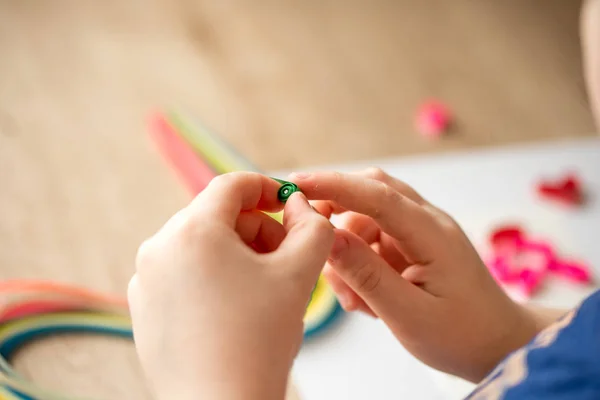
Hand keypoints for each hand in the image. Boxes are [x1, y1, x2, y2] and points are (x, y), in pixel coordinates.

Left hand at [128, 172, 333, 399]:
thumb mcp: (300, 274)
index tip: (288, 204)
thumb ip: (312, 226)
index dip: (267, 187)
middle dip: (256, 229)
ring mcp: (146, 279)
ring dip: (236, 254)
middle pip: (217, 216)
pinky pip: (182, 273)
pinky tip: (234, 309)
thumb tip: (300, 205)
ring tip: (261, 289)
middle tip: (284, 259)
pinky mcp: (143, 307)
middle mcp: (159, 248)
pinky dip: (212, 277)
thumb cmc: (258, 342)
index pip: (232, 185)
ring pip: (200, 245)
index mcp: (192, 231)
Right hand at [290, 168, 539, 381]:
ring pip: (366, 219)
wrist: (497, 346)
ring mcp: (421, 232)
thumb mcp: (408, 313)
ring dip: (348, 251)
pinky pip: (374, 240)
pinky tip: (366, 298)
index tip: (295, 184)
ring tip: (354, 299)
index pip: (376, 195)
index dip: (333, 185)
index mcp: (431, 233)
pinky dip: (359, 262)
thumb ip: (366, 275)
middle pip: (370, 193)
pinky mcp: (413, 245)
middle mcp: (427, 221)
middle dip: (335, 211)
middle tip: (312, 242)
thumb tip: (326, 238)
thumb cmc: (460, 335)